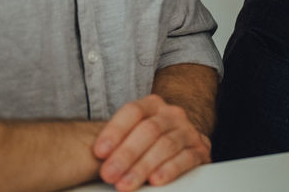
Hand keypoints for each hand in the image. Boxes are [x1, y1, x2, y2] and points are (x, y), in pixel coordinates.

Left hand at [93, 94, 210, 189]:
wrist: (183, 137)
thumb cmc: (149, 139)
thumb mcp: (134, 131)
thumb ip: (117, 139)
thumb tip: (88, 156)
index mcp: (153, 105)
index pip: (133, 112)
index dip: (115, 131)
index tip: (99, 152)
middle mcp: (172, 114)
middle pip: (149, 130)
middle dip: (126, 154)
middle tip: (109, 174)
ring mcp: (188, 131)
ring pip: (166, 145)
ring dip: (143, 167)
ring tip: (125, 184)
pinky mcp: (200, 150)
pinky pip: (186, 158)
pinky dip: (170, 169)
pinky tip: (156, 180)